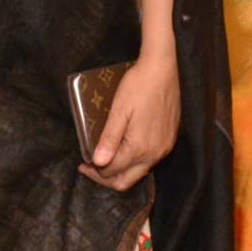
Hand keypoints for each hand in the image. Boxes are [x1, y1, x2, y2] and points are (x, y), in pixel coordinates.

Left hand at [81, 48, 178, 191]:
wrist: (164, 69)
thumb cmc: (139, 85)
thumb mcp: (119, 110)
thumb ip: (109, 139)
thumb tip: (98, 163)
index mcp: (139, 148)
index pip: (112, 173)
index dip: (95, 172)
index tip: (83, 163)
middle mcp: (154, 154)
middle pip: (126, 181)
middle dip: (106, 178)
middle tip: (91, 167)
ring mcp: (164, 149)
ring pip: (139, 173)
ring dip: (120, 171)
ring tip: (105, 158)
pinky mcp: (169, 141)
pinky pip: (149, 162)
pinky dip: (134, 162)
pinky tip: (124, 149)